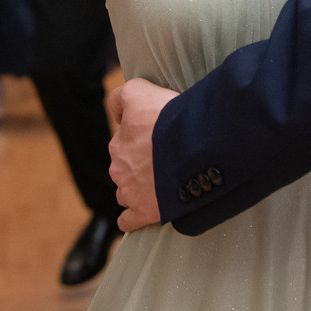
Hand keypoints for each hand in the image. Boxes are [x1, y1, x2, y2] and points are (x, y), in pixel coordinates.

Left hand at [108, 77, 176, 231]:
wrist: (194, 147)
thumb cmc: (170, 118)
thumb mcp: (140, 90)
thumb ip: (121, 97)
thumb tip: (115, 113)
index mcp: (118, 142)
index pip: (123, 139)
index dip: (140, 136)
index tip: (157, 135)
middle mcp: (119, 167)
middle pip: (126, 166)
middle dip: (141, 163)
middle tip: (167, 157)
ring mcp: (129, 192)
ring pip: (126, 191)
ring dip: (138, 188)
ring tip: (162, 182)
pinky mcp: (143, 212)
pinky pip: (129, 220)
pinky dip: (134, 217)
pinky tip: (146, 209)